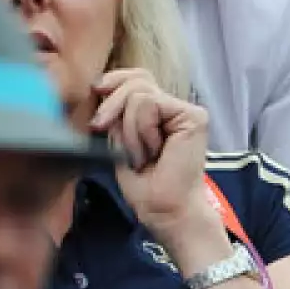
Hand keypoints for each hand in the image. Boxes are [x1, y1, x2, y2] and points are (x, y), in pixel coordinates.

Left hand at [92, 68, 212, 235]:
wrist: (165, 211)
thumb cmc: (144, 184)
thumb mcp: (118, 140)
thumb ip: (115, 113)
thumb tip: (97, 86)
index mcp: (156, 112)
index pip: (135, 77)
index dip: (114, 79)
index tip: (95, 90)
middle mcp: (173, 107)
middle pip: (136, 80)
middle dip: (111, 103)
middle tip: (99, 127)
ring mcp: (186, 110)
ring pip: (139, 93)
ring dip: (128, 129)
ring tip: (140, 154)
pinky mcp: (194, 117)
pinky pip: (150, 104)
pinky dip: (141, 129)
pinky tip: (153, 150)